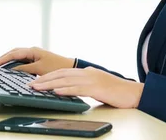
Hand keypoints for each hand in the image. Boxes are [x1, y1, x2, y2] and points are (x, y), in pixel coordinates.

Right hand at [0, 47, 74, 75]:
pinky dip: (14, 62)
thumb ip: (25, 69)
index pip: (13, 54)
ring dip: (7, 60)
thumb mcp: (39, 69)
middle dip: (2, 59)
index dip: (2, 60)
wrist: (69, 67)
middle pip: (13, 52)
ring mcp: (34, 54)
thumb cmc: (56, 67)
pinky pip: (21, 59)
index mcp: (32, 51)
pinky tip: (10, 68)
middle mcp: (32, 50)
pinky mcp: (36, 59)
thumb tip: (12, 70)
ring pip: (16, 55)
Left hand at [29, 67, 143, 108]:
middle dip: (44, 79)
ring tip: (37, 88)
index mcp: (87, 72)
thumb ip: (85, 86)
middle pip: (61, 74)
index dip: (49, 76)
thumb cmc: (118, 92)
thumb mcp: (98, 87)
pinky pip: (78, 88)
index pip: (64, 72)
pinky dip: (65, 89)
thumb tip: (71, 90)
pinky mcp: (97, 88)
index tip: (36, 81)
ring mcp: (93, 79)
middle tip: (30, 84)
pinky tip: (56, 91)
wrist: (135, 93)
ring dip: (49, 84)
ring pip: (66, 80)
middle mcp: (88, 73)